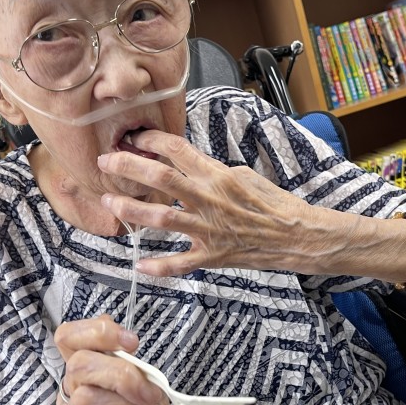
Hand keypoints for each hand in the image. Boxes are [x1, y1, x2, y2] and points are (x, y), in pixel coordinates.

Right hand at [52, 315, 173, 404]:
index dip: (96, 331)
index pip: (69, 338)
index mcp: (86, 375)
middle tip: (150, 393)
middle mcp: (72, 398)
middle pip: (78, 365)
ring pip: (85, 400)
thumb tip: (132, 352)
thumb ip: (138, 370)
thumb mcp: (148, 391)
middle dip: (122, 374)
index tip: (132, 342)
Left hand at [97, 131, 322, 276]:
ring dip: (131, 210)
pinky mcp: (213, 256)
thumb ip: (214, 172)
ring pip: (162, 218)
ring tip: (109, 203)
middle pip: (161, 178)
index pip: (177, 149)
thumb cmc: (276, 205)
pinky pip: (180, 263)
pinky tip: (140, 264)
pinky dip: (159, 266)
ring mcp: (209, 229)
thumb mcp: (245, 176)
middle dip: (128, 167)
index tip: (135, 138)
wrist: (298, 236)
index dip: (151, 140)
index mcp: (218, 175)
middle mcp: (210, 199)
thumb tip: (189, 167)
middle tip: (106, 162)